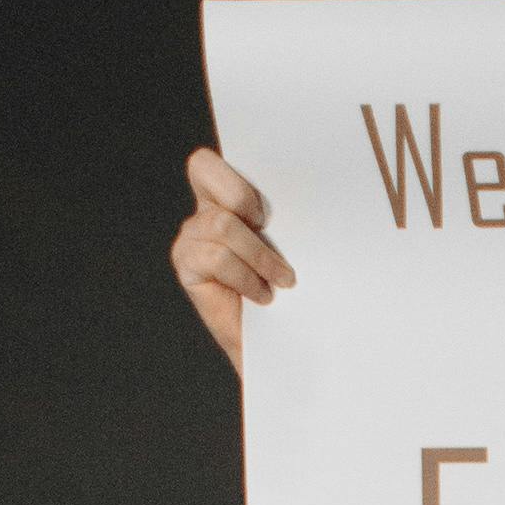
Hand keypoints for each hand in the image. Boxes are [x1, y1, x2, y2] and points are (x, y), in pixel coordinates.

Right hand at [170, 145, 293, 377]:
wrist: (286, 345)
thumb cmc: (297, 293)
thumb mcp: (298, 245)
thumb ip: (289, 214)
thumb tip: (318, 186)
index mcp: (229, 195)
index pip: (212, 159)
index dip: (237, 174)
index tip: (268, 211)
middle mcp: (204, 210)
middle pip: (204, 166)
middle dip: (242, 196)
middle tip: (267, 226)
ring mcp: (192, 236)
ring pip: (222, 222)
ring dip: (259, 254)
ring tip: (280, 280)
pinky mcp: (187, 265)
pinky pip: (216, 256)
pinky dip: (246, 277)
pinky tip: (263, 296)